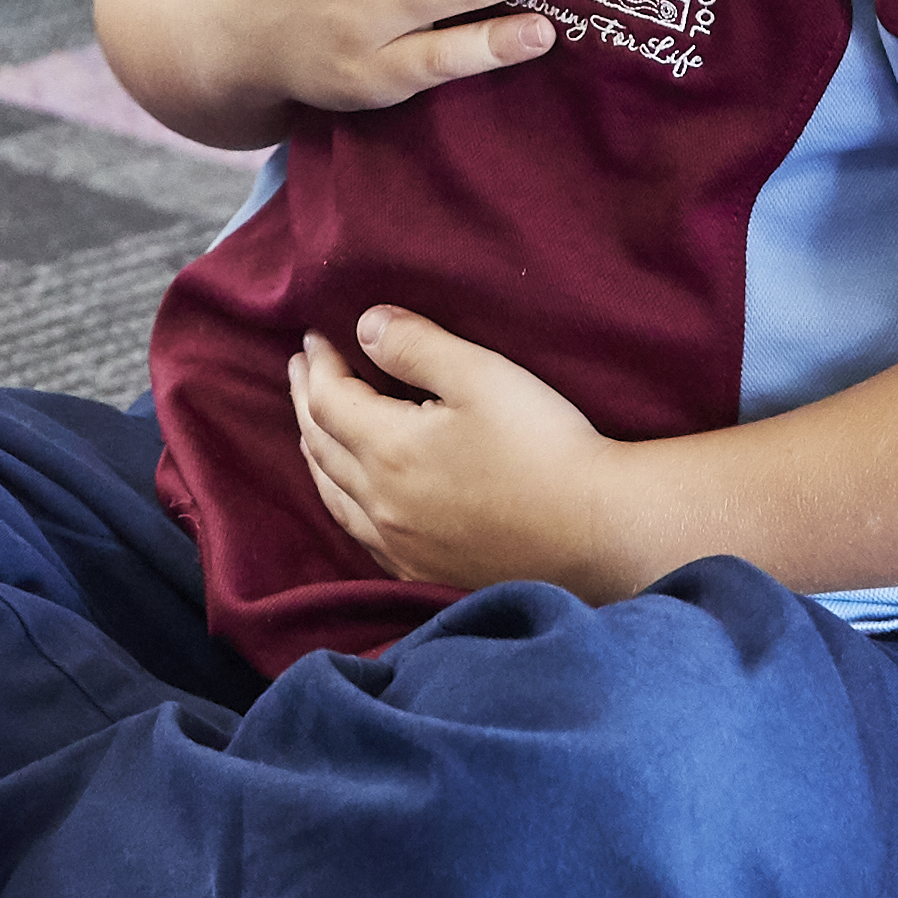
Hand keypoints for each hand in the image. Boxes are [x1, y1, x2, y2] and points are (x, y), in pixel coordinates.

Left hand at [292, 308, 635, 598]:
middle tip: (300, 370)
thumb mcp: (480, 375)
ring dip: (314, 453)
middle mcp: (380, 504)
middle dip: (305, 402)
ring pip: (332, 496)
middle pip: (318, 447)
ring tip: (310, 426)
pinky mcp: (424, 570)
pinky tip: (350, 497)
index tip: (316, 336)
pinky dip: (341, 502)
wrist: (597, 533)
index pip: (327, 401)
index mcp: (387, 451)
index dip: (318, 364)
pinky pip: (360, 535)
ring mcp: (400, 545)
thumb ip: (415, 345)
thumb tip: (364, 326)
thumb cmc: (543, 446)